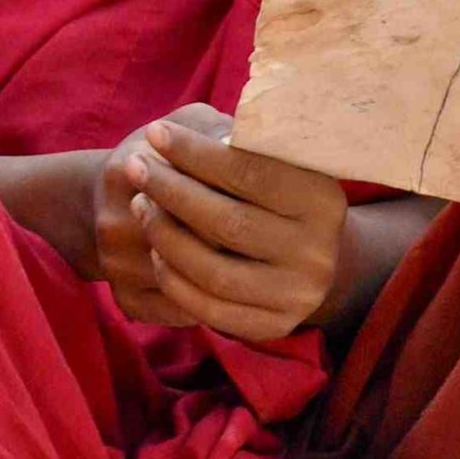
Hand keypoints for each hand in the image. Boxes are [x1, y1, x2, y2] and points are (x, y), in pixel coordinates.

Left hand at [92, 104, 347, 339]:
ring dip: (164, 235)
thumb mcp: (277, 163)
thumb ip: (240, 148)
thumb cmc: (281, 194)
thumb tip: (183, 137)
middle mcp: (317, 252)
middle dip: (171, 191)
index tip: (156, 132)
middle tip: (136, 167)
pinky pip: (208, 308)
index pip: (248, 172)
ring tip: (140, 204)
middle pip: (226, 222)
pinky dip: (173, 278)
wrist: (313, 258)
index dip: (195, 152)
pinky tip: (155, 249)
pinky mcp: (272, 325)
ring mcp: (296, 295)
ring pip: (212, 270)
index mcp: (323, 200)